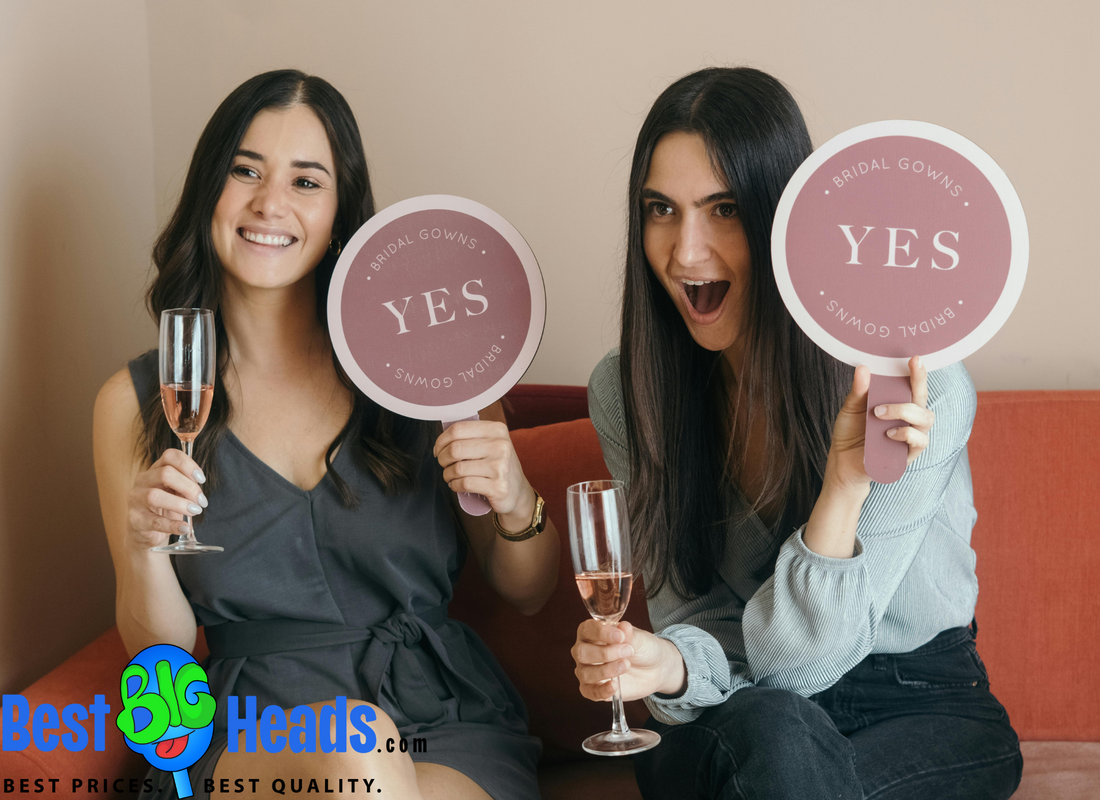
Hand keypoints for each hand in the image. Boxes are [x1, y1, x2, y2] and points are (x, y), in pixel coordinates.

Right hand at [127, 449, 207, 549]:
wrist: (146, 532)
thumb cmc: (164, 508)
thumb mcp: (176, 492)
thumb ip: (186, 484)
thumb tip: (199, 488)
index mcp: (155, 469)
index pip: (169, 456)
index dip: (188, 465)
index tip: (201, 479)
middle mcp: (142, 481)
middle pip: (165, 474)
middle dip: (189, 487)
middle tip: (201, 501)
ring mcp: (136, 500)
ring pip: (155, 496)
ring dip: (181, 504)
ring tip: (195, 511)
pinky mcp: (135, 520)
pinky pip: (155, 521)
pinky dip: (173, 525)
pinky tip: (185, 527)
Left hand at [433, 420, 533, 523]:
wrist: (517, 492)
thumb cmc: (497, 465)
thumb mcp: (491, 443)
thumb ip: (472, 435)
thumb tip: (442, 439)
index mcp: (497, 430)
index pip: (458, 429)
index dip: (441, 440)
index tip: (439, 449)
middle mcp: (501, 446)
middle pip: (455, 449)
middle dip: (442, 459)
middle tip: (444, 464)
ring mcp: (500, 467)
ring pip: (458, 468)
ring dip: (447, 474)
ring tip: (450, 476)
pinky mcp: (498, 487)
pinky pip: (464, 484)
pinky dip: (454, 485)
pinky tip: (456, 485)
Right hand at [571, 620, 684, 702]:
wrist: (655, 668)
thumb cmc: (643, 648)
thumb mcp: (639, 638)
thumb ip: (628, 634)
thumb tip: (622, 626)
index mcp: (591, 632)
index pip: (587, 630)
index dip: (601, 633)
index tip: (620, 636)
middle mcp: (584, 651)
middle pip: (581, 652)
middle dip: (605, 653)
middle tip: (627, 651)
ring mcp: (587, 670)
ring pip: (585, 673)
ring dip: (606, 670)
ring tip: (626, 665)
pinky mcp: (594, 689)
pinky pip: (589, 692)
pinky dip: (601, 690)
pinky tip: (614, 686)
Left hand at [827, 356, 934, 490]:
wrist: (842, 462)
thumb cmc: (851, 433)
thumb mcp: (851, 409)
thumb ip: (859, 391)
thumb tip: (863, 368)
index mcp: (897, 404)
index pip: (912, 386)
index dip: (917, 373)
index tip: (914, 358)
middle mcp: (908, 418)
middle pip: (923, 398)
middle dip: (919, 382)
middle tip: (909, 369)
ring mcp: (911, 436)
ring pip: (926, 418)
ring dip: (904, 411)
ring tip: (879, 413)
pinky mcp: (908, 454)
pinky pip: (919, 441)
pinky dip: (906, 434)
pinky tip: (888, 433)